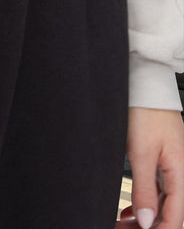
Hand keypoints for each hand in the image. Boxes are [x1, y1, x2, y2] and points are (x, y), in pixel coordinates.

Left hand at [127, 107, 183, 227]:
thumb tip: (146, 221)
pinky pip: (159, 190)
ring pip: (163, 203)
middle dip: (150, 226)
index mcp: (182, 174)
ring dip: (146, 217)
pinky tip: (130, 211)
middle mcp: (182, 174)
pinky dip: (145, 203)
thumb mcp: (140, 151)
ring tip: (123, 224)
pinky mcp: (164, 161)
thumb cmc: (145, 112)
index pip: (175, 218)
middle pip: (170, 213)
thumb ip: (145, 188)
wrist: (146, 86)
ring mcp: (174, 168)